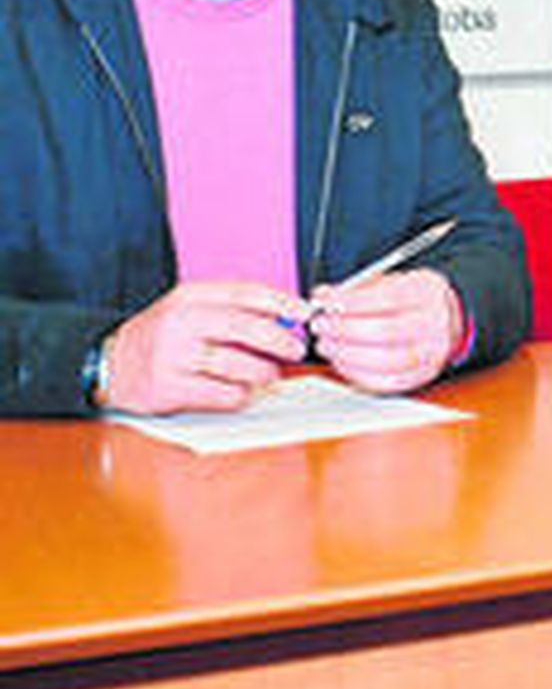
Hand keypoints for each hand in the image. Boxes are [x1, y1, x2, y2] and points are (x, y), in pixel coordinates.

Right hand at [103, 282, 309, 414]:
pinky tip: (244, 391)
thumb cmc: (160, 337)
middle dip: (280, 339)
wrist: (109, 365)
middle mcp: (180, 323)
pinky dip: (241, 394)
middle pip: (245, 328)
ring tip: (270, 374)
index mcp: (189, 298)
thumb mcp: (189, 309)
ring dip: (263, 371)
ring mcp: (173, 356)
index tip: (305, 312)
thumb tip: (285, 317)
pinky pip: (220, 393)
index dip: (282, 303)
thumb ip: (232, 309)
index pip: (246, 293)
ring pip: (237, 364)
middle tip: (297, 348)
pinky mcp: (169, 388)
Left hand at [309, 268, 463, 393]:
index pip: (389, 298)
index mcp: (426, 293)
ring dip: (346, 354)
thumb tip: (323, 295)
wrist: (444, 320)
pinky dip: (356, 373)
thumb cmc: (410, 300)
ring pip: (385, 361)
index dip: (352, 302)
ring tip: (326, 344)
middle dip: (344, 329)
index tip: (325, 302)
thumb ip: (355, 289)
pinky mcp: (419, 377)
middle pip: (386, 331)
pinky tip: (340, 361)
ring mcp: (430, 354)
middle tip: (320, 325)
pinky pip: (385, 382)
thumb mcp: (388, 282)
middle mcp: (433, 324)